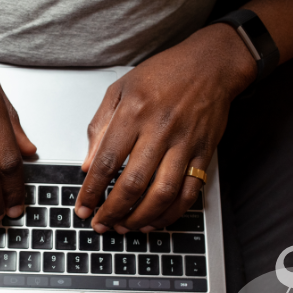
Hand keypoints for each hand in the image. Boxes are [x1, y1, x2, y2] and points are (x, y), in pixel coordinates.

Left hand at [75, 23, 255, 232]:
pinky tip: (155, 221)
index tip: (83, 207)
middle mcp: (160, 130)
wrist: (210, 65)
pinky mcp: (204, 153)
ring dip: (141, 217)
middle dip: (113, 210)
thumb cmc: (163, 74)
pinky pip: (189, 192)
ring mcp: (185, 144)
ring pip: (162, 193)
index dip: (92, 190)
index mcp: (134, 112)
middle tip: (101, 224)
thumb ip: (100, 127)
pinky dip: (171, 213)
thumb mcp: (120, 89)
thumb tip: (88, 166)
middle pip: (133, 183)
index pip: (107, 161)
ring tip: (125, 227)